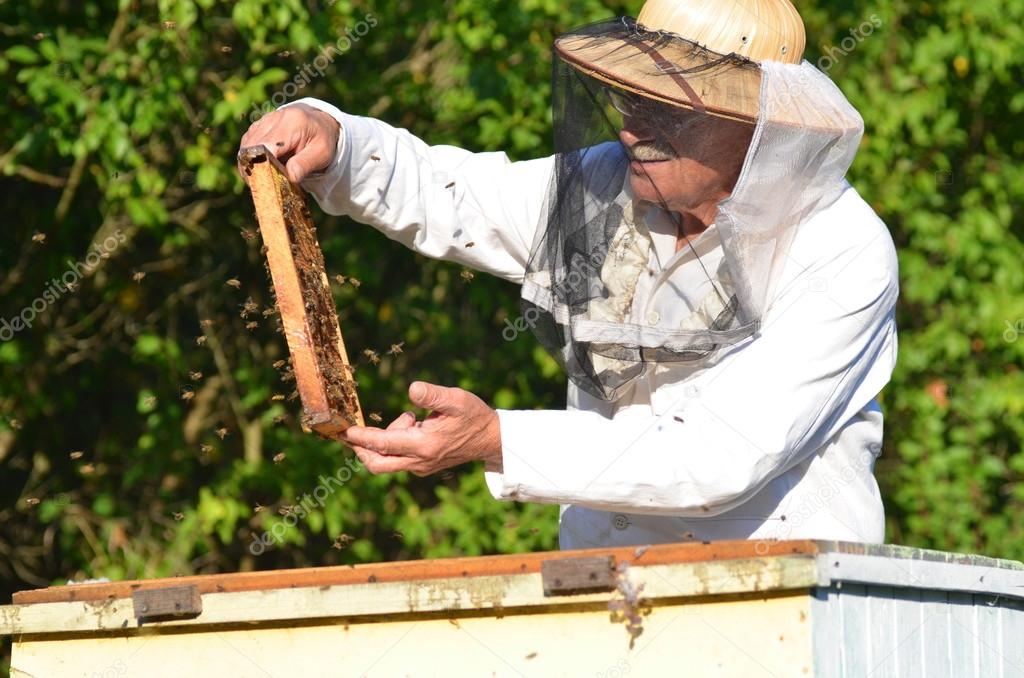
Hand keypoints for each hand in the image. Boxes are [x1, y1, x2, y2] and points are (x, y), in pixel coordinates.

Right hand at [237, 103, 340, 183]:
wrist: (319, 122)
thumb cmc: (322, 139)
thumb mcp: (322, 153)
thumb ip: (306, 164)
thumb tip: (290, 177)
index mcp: (291, 123)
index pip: (267, 146)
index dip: (262, 166)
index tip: (265, 184)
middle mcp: (273, 118)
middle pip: (252, 147)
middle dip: (254, 168)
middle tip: (262, 186)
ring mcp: (262, 121)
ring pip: (246, 147)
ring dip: (250, 165)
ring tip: (262, 180)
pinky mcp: (256, 127)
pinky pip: (247, 145)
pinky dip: (250, 159)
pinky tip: (261, 170)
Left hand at [341, 381, 502, 476]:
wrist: (490, 439)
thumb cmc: (473, 416)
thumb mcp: (456, 399)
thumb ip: (433, 395)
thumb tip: (412, 389)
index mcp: (425, 445)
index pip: (384, 444)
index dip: (362, 437)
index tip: (346, 430)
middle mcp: (419, 460)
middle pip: (378, 464)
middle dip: (361, 450)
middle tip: (351, 433)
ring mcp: (421, 466)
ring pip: (388, 461)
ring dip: (385, 440)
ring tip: (412, 418)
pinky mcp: (423, 466)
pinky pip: (399, 459)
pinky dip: (395, 444)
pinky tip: (415, 425)